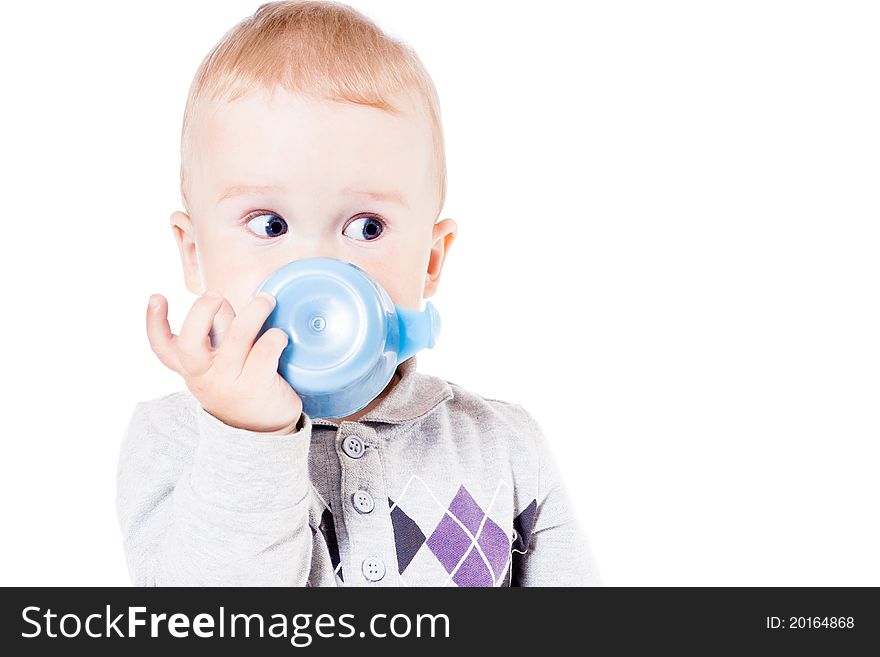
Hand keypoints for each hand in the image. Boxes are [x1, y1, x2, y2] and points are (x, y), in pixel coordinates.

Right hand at [146, 291, 302, 434]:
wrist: (264, 430)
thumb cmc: (241, 383)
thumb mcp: (221, 360)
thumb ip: (217, 331)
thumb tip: (220, 301)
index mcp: (191, 367)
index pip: (162, 348)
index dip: (154, 322)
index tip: (156, 297)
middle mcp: (204, 376)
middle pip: (190, 344)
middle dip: (201, 313)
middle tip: (216, 294)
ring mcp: (229, 384)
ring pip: (237, 340)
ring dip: (253, 313)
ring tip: (266, 300)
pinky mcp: (256, 387)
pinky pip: (264, 354)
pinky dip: (274, 337)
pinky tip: (279, 335)